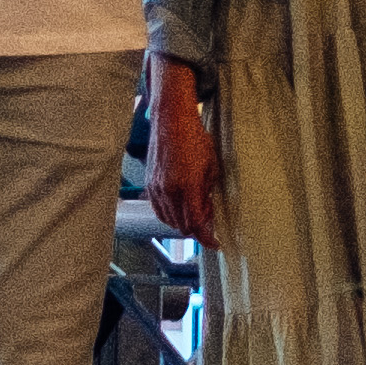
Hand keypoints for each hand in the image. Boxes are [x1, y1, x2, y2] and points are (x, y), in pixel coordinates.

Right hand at [149, 68, 217, 241]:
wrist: (171, 121)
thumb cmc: (195, 139)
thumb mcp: (211, 167)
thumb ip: (208, 194)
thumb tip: (208, 214)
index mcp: (187, 187)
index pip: (196, 224)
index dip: (207, 238)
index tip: (216, 243)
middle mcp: (168, 191)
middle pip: (182, 226)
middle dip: (197, 228)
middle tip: (209, 220)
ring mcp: (156, 189)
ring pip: (169, 220)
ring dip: (183, 221)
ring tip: (196, 210)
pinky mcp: (149, 184)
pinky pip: (159, 210)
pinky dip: (170, 214)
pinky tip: (180, 207)